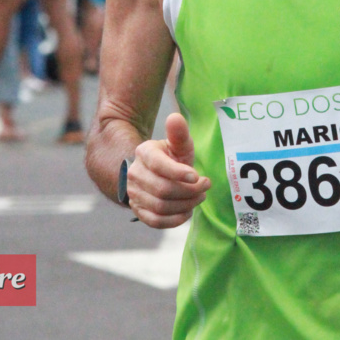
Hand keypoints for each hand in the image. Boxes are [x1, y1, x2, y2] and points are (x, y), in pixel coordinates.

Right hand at [126, 112, 210, 227]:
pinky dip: (174, 220)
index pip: (159, 165)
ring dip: (185, 205)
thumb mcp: (177, 143)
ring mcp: (134, 194)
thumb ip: (178, 132)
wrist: (153, 172)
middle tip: (205, 187)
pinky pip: (155, 221)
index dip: (179, 173)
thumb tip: (175, 118)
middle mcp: (135, 174)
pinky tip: (187, 212)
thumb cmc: (171, 157)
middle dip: (189, 191)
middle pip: (163, 189)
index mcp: (144, 153)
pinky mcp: (138, 210)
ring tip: (200, 197)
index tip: (198, 176)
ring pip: (161, 206)